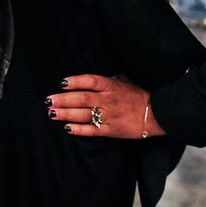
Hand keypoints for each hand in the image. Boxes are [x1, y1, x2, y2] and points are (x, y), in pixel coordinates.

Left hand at [44, 74, 164, 138]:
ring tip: (52, 113)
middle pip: (82, 98)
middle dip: (63, 99)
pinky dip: (79, 129)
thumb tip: (90, 76)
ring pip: (84, 114)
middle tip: (49, 101)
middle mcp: (108, 100)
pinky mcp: (111, 130)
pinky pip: (92, 130)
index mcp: (111, 85)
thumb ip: (107, 78)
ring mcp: (109, 116)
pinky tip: (67, 128)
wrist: (156, 114)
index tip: (62, 83)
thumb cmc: (138, 95)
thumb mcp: (124, 80)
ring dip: (66, 113)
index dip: (75, 81)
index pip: (90, 81)